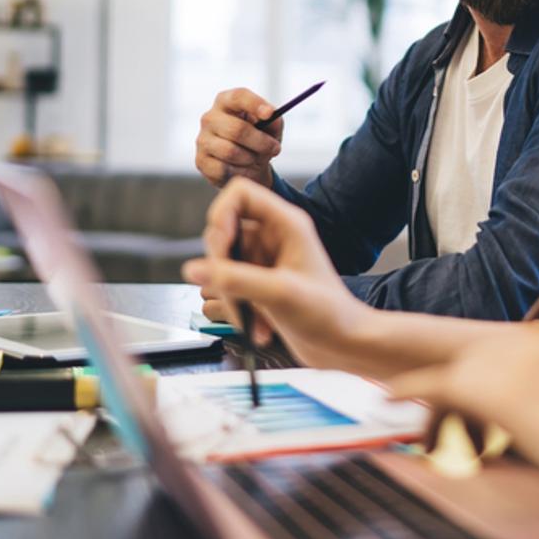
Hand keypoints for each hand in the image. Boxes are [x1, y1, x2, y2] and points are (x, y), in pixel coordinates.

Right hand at [183, 178, 372, 370]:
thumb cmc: (329, 315)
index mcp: (286, 223)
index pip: (239, 193)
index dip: (221, 213)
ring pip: (222, 261)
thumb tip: (194, 268)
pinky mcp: (259, 282)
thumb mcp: (280, 293)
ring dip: (228, 293)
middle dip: (219, 263)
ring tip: (251, 318)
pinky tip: (258, 326)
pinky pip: (229, 285)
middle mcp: (274, 236)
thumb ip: (235, 279)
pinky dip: (236, 307)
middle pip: (223, 229)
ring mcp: (265, 260)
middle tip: (231, 289)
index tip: (221, 243)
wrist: (344, 346)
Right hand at [195, 88, 282, 187]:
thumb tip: (273, 119)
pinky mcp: (201, 160)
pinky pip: (223, 169)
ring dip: (251, 158)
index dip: (255, 104)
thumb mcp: (271, 129)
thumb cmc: (258, 140)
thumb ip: (274, 122)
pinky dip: (240, 172)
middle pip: (237, 129)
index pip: (238, 96)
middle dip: (261, 142)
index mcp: (226, 102)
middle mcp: (210, 118)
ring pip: (230, 152)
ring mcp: (202, 139)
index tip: (270, 114)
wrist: (247, 166)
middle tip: (275, 149)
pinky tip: (244, 169)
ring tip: (256, 158)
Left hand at [388, 325, 538, 529]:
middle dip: (452, 390)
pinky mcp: (500, 390)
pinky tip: (390, 404)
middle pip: (475, 357)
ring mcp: (520, 361)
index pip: (505, 354)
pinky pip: (440, 387)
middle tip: (434, 423)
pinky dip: (412, 393)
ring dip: (438, 409)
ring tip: (429, 439)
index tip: (463, 411)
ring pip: (456, 374)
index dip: (481, 383)